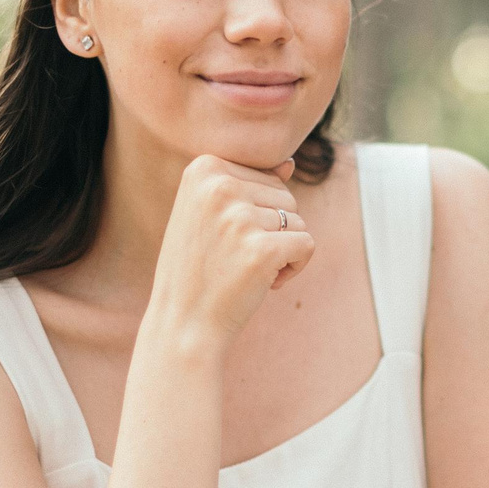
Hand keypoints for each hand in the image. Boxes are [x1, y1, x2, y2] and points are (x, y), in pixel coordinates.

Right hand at [148, 155, 316, 347]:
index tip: (223, 236)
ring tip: (244, 268)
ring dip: (282, 250)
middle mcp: (219, 186)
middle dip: (272, 230)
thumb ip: (244, 184)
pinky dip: (295, 267)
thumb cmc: (197, 268)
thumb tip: (289, 163)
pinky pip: (307, 245)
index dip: (256, 213)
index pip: (266, 177)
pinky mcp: (262, 249)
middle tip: (234, 256)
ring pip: (297, 221)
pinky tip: (265, 282)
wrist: (182, 324)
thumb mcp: (207, 214)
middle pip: (285, 195)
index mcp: (203, 168)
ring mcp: (240, 217)